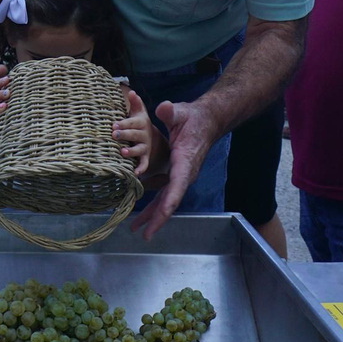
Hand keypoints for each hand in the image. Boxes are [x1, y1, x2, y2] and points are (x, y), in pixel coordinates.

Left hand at [113, 88, 151, 176]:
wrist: (151, 137)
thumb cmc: (138, 123)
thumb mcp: (139, 112)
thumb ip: (136, 103)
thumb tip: (131, 91)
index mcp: (141, 123)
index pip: (132, 123)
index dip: (123, 124)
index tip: (113, 125)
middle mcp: (144, 135)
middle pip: (134, 135)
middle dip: (124, 135)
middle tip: (114, 135)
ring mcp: (145, 147)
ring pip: (139, 150)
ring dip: (131, 151)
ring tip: (122, 152)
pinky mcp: (145, 158)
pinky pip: (144, 164)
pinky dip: (140, 168)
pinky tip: (135, 173)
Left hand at [129, 99, 222, 240]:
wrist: (206, 121)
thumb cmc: (193, 118)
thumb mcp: (181, 112)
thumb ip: (171, 112)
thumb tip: (164, 107)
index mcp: (184, 162)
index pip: (177, 187)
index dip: (168, 204)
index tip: (159, 218)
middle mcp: (184, 174)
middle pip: (171, 201)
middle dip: (157, 218)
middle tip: (142, 234)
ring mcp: (181, 176)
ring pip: (167, 201)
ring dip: (152, 215)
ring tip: (136, 229)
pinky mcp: (176, 175)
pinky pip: (165, 194)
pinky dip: (154, 205)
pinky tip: (143, 214)